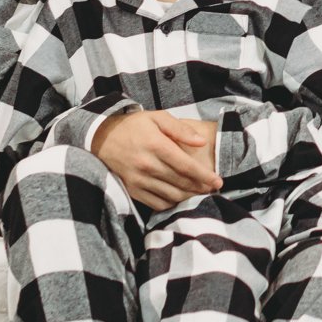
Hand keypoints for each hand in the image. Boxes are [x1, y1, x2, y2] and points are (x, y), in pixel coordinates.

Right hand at [93, 110, 220, 210]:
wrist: (102, 138)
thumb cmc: (134, 126)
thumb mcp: (158, 118)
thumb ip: (180, 129)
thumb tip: (201, 142)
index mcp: (156, 145)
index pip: (186, 166)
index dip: (205, 176)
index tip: (219, 181)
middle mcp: (147, 165)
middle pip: (181, 183)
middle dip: (201, 187)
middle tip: (214, 188)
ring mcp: (138, 180)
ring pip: (171, 195)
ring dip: (189, 197)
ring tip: (200, 193)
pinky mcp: (132, 190)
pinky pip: (156, 203)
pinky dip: (172, 203)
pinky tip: (180, 198)